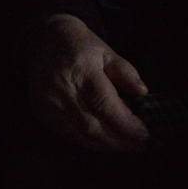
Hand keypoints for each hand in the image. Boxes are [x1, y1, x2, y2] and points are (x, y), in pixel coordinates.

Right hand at [23, 13, 150, 153]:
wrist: (45, 40)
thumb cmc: (81, 46)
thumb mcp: (107, 53)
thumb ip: (126, 72)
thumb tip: (142, 93)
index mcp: (82, 71)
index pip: (106, 106)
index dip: (126, 125)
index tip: (145, 135)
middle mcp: (63, 90)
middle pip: (93, 126)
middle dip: (119, 141)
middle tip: (140, 147)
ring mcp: (49, 104)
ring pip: (80, 135)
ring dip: (105, 146)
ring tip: (126, 148)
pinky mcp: (41, 113)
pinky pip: (67, 135)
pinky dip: (88, 143)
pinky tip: (104, 143)